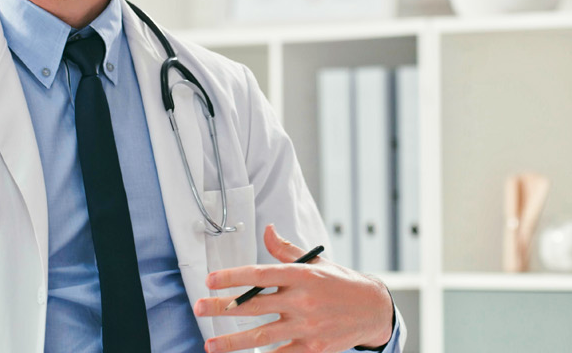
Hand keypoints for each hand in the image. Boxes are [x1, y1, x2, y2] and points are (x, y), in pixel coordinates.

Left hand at [193, 225, 394, 352]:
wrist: (373, 310)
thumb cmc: (341, 284)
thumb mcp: (317, 262)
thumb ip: (287, 250)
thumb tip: (267, 231)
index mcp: (302, 275)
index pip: (260, 274)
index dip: (232, 277)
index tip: (211, 280)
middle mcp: (302, 300)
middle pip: (253, 304)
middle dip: (221, 307)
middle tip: (199, 308)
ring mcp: (307, 325)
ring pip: (261, 334)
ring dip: (232, 341)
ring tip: (211, 344)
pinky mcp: (312, 347)